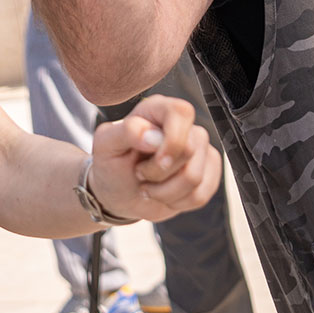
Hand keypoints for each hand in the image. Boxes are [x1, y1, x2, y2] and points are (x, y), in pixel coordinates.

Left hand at [87, 96, 221, 223]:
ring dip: (165, 192)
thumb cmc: (112, 163)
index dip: (171, 141)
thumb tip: (154, 135)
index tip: (152, 162)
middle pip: (189, 150)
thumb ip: (126, 132)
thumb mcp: (106, 145)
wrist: (120, 192)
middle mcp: (184, 125)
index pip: (181, 112)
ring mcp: (199, 148)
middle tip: (140, 174)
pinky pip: (202, 194)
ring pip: (195, 177)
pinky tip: (164, 195)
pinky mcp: (208, 171)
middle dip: (159, 174)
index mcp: (158, 109)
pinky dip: (178, 202)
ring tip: (149, 187)